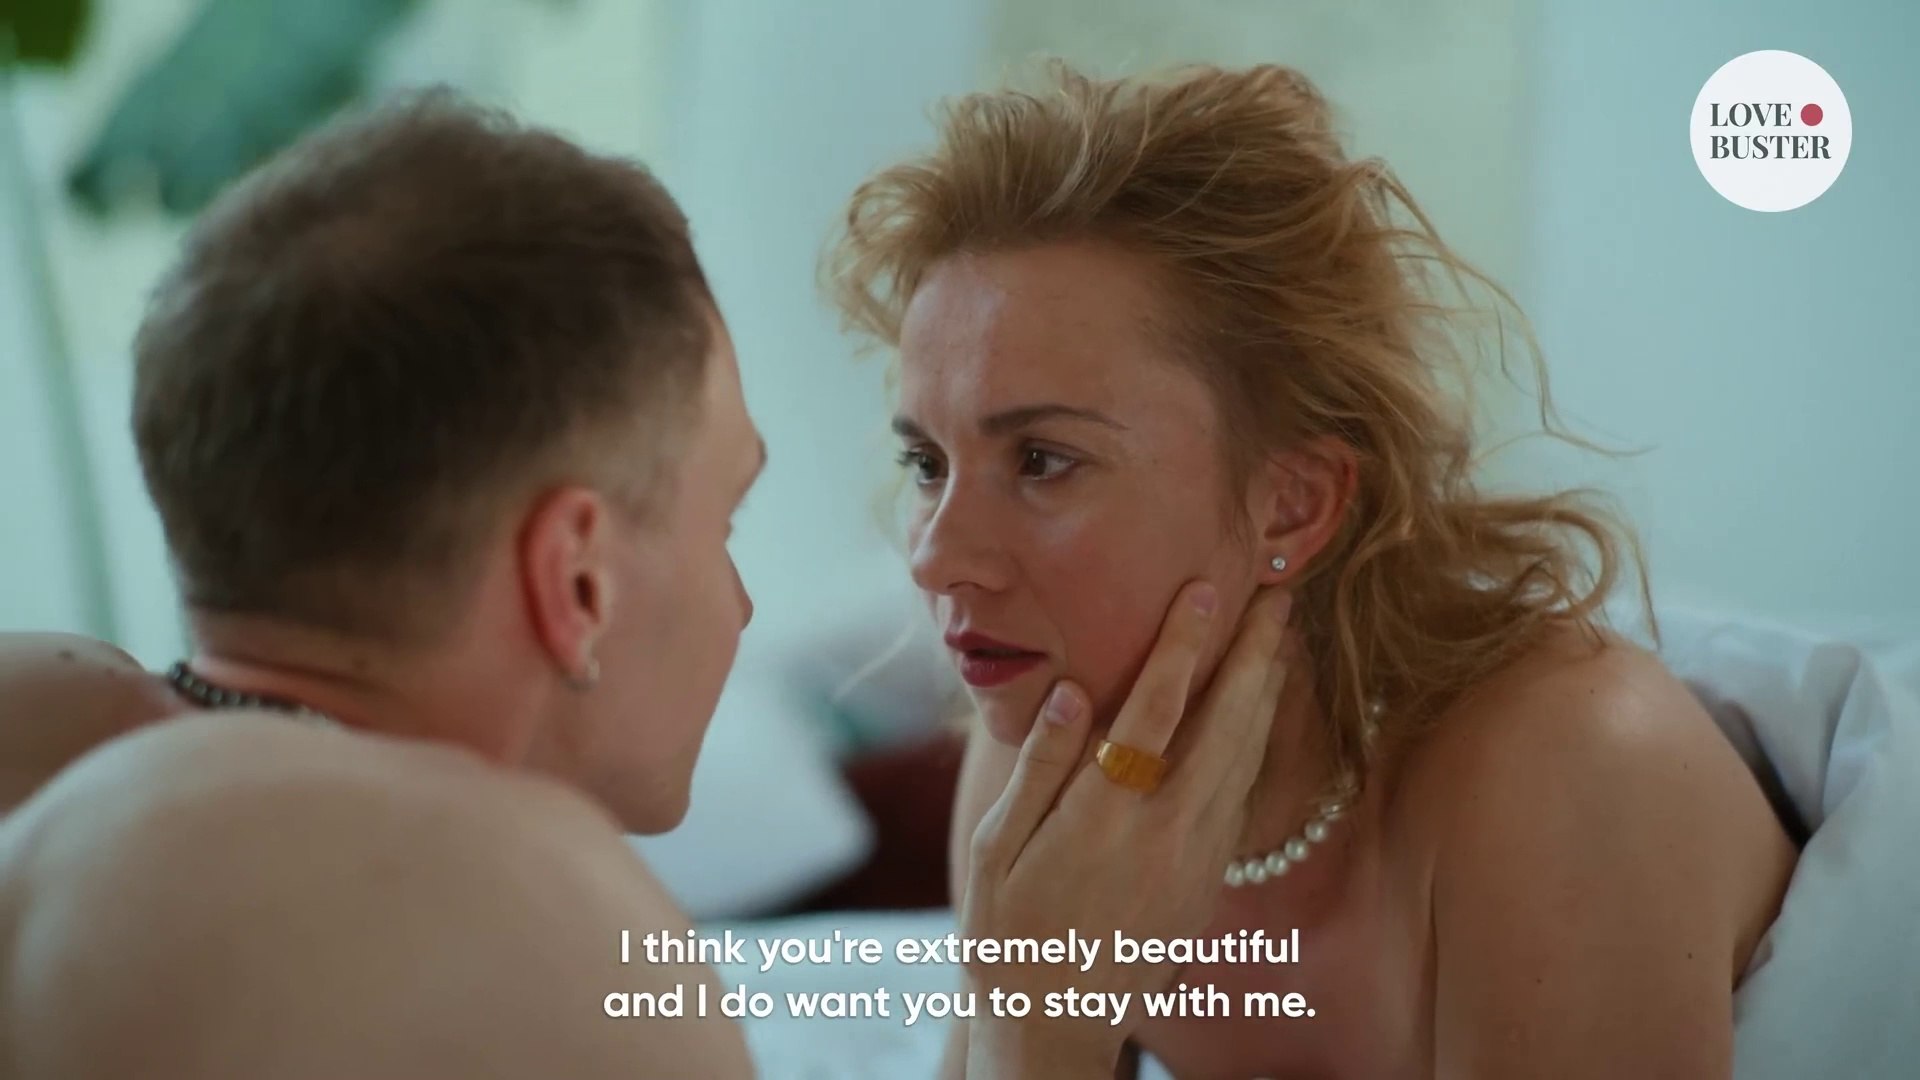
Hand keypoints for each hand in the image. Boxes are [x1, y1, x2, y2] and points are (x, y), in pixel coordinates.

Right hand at [959, 582, 1293, 1074]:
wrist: (1054, 1023)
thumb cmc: (1010, 929)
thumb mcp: (1000, 847)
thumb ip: (1041, 767)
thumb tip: (1074, 692)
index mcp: (1103, 817)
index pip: (1155, 711)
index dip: (1184, 647)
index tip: (1207, 592)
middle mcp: (1162, 832)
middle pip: (1226, 725)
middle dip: (1255, 655)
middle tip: (1279, 596)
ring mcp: (1195, 858)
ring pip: (1245, 757)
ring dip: (1267, 692)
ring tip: (1283, 637)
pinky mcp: (1208, 878)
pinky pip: (1242, 793)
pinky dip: (1258, 741)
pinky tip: (1261, 710)